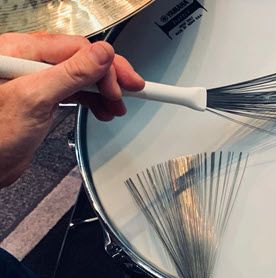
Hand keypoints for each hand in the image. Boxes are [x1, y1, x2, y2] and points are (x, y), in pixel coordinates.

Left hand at [0, 32, 144, 186]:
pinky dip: (92, 99)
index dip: (107, 65)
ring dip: (104, 90)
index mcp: (21, 51)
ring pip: (81, 75)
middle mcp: (28, 61)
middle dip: (110, 77)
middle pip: (82, 59)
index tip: (127, 82)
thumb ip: (70, 74)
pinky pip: (74, 90)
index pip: (78, 48)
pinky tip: (102, 108)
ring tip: (117, 106)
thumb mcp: (35, 99)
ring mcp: (35, 80)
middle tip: (132, 90)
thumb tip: (102, 54)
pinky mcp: (40, 98)